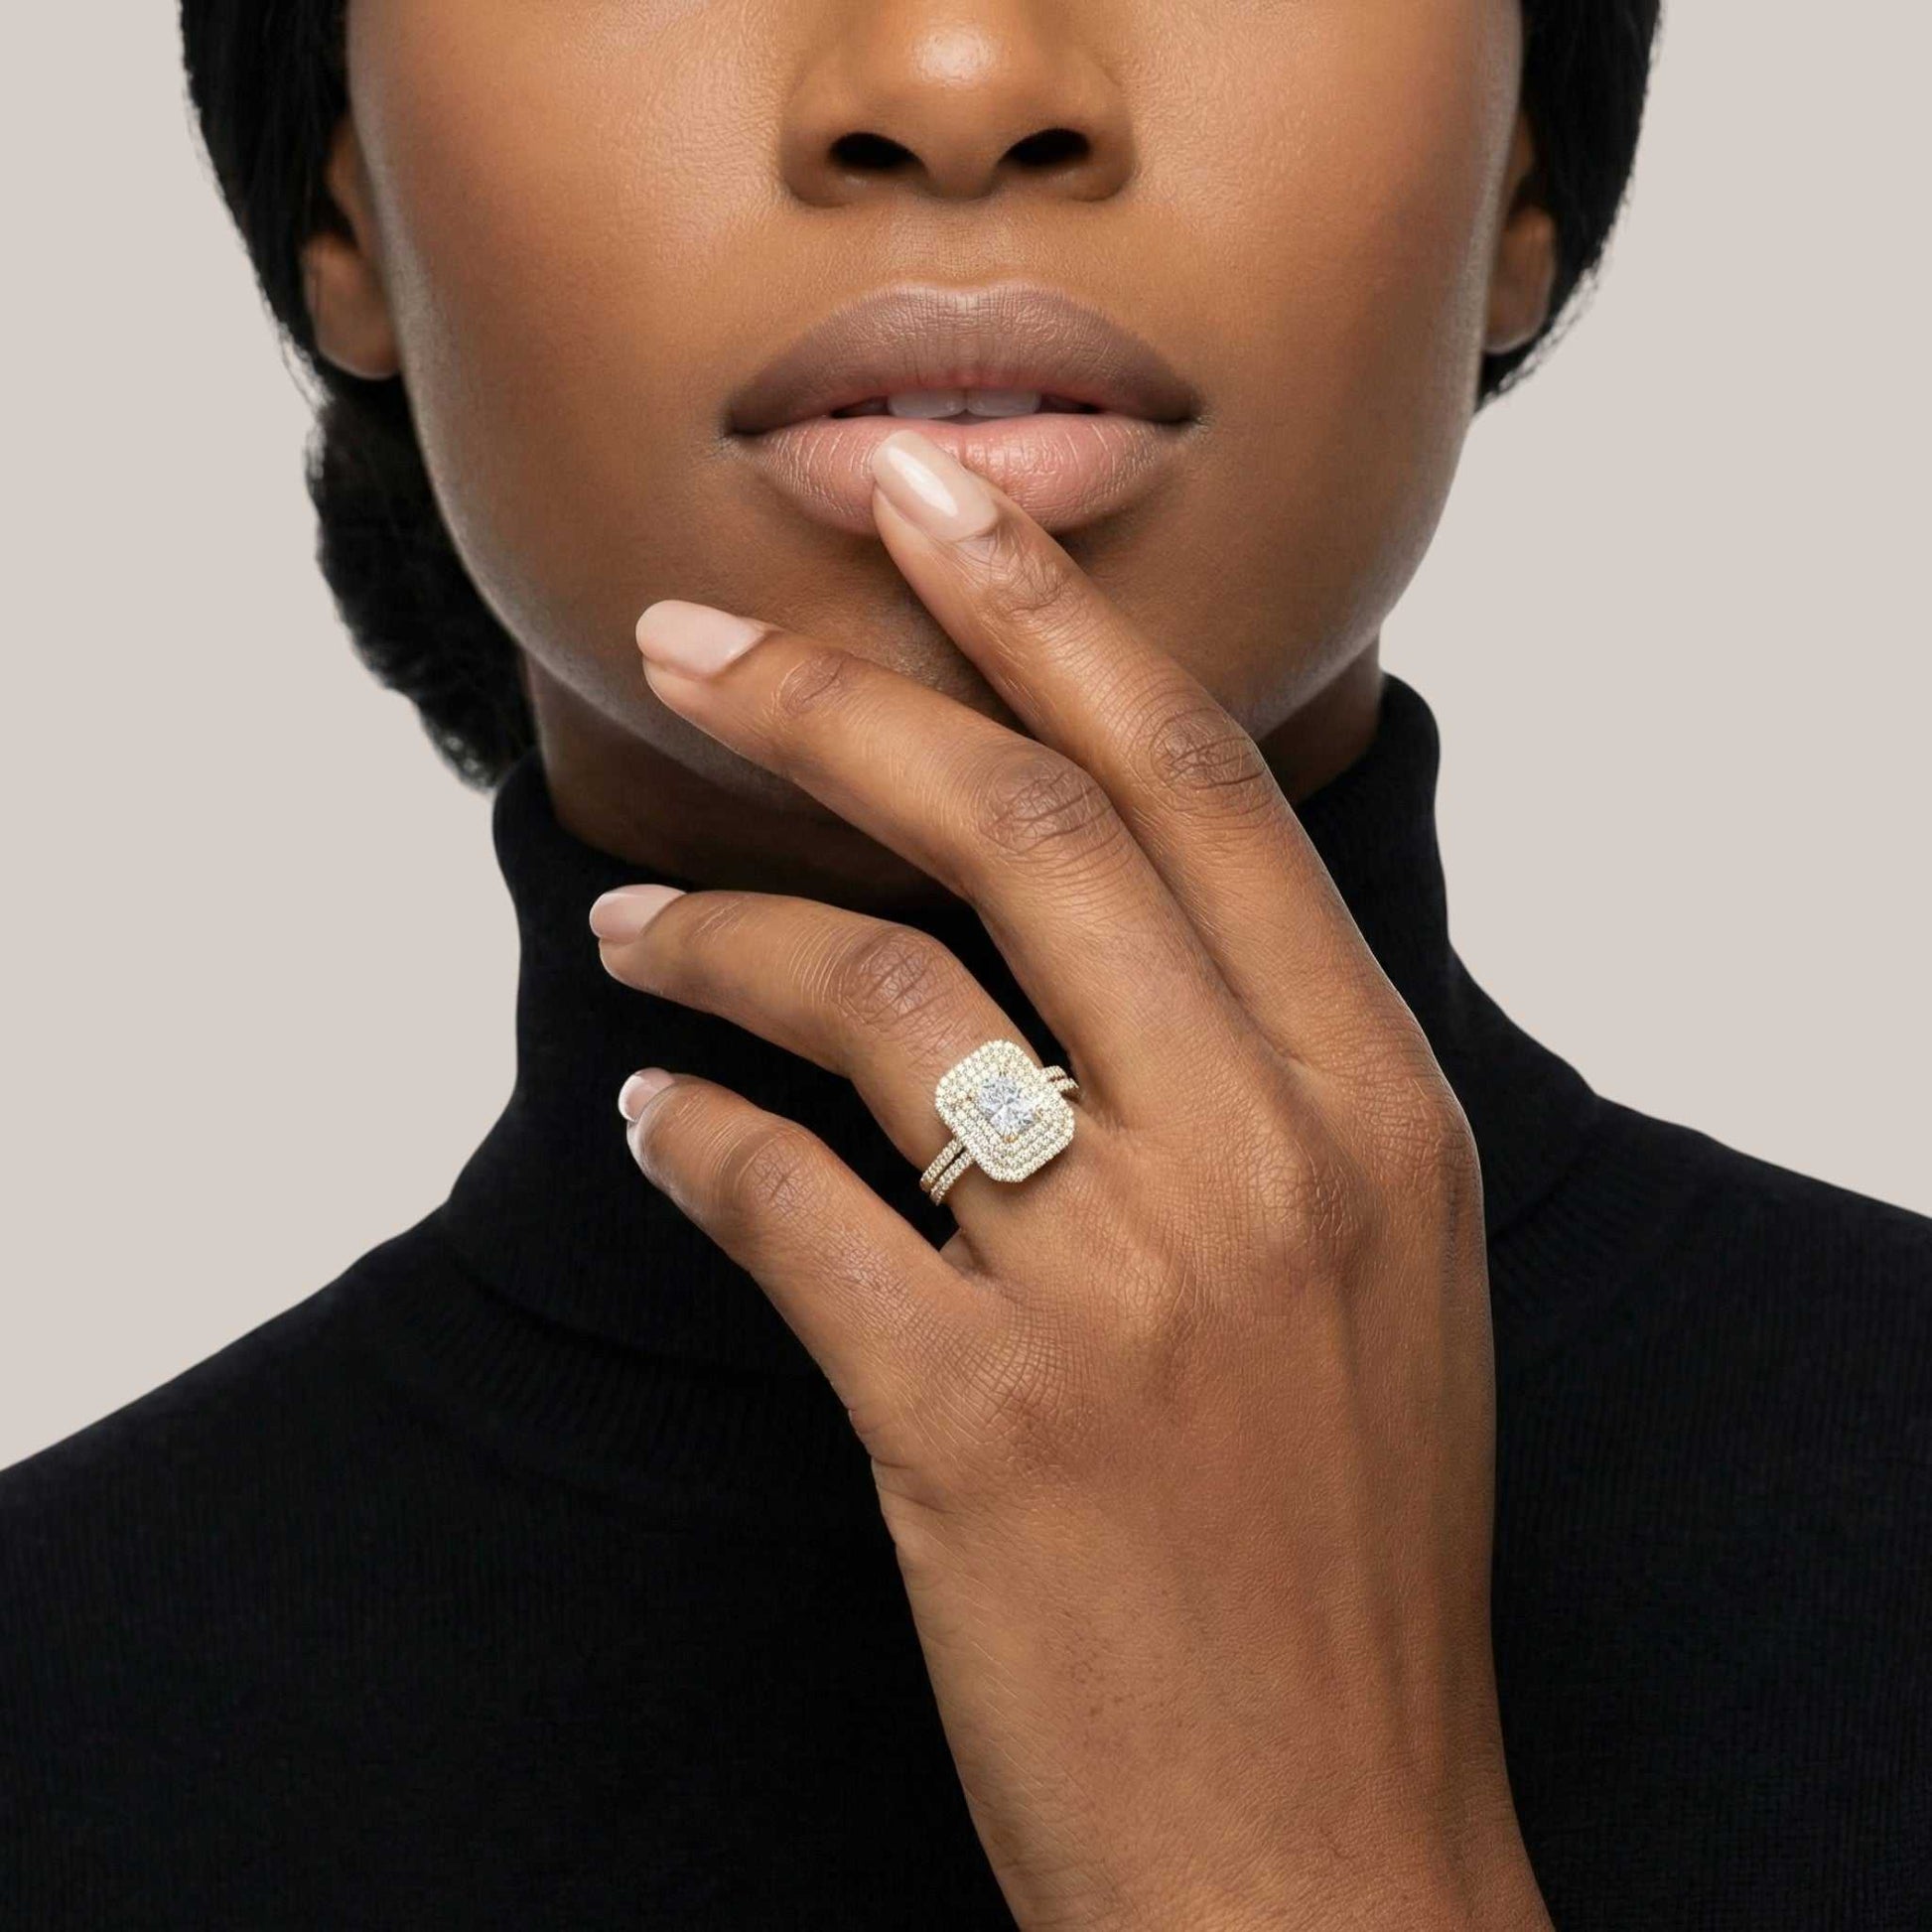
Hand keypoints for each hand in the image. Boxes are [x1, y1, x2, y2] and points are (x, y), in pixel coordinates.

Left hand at [589, 429, 1548, 1931]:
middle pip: (1026, 832)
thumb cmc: (1339, 1553)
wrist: (1321, 1857)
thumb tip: (1104, 924)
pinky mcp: (979, 1426)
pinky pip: (788, 1203)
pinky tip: (661, 1123)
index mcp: (1374, 1107)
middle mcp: (1270, 1159)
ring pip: (880, 996)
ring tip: (628, 923)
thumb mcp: (1375, 1274)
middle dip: (841, 696)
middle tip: (695, 639)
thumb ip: (1267, 1079)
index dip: (1046, 622)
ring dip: (721, 932)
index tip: (924, 499)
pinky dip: (699, 1139)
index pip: (1198, 790)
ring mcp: (1129, 1291)